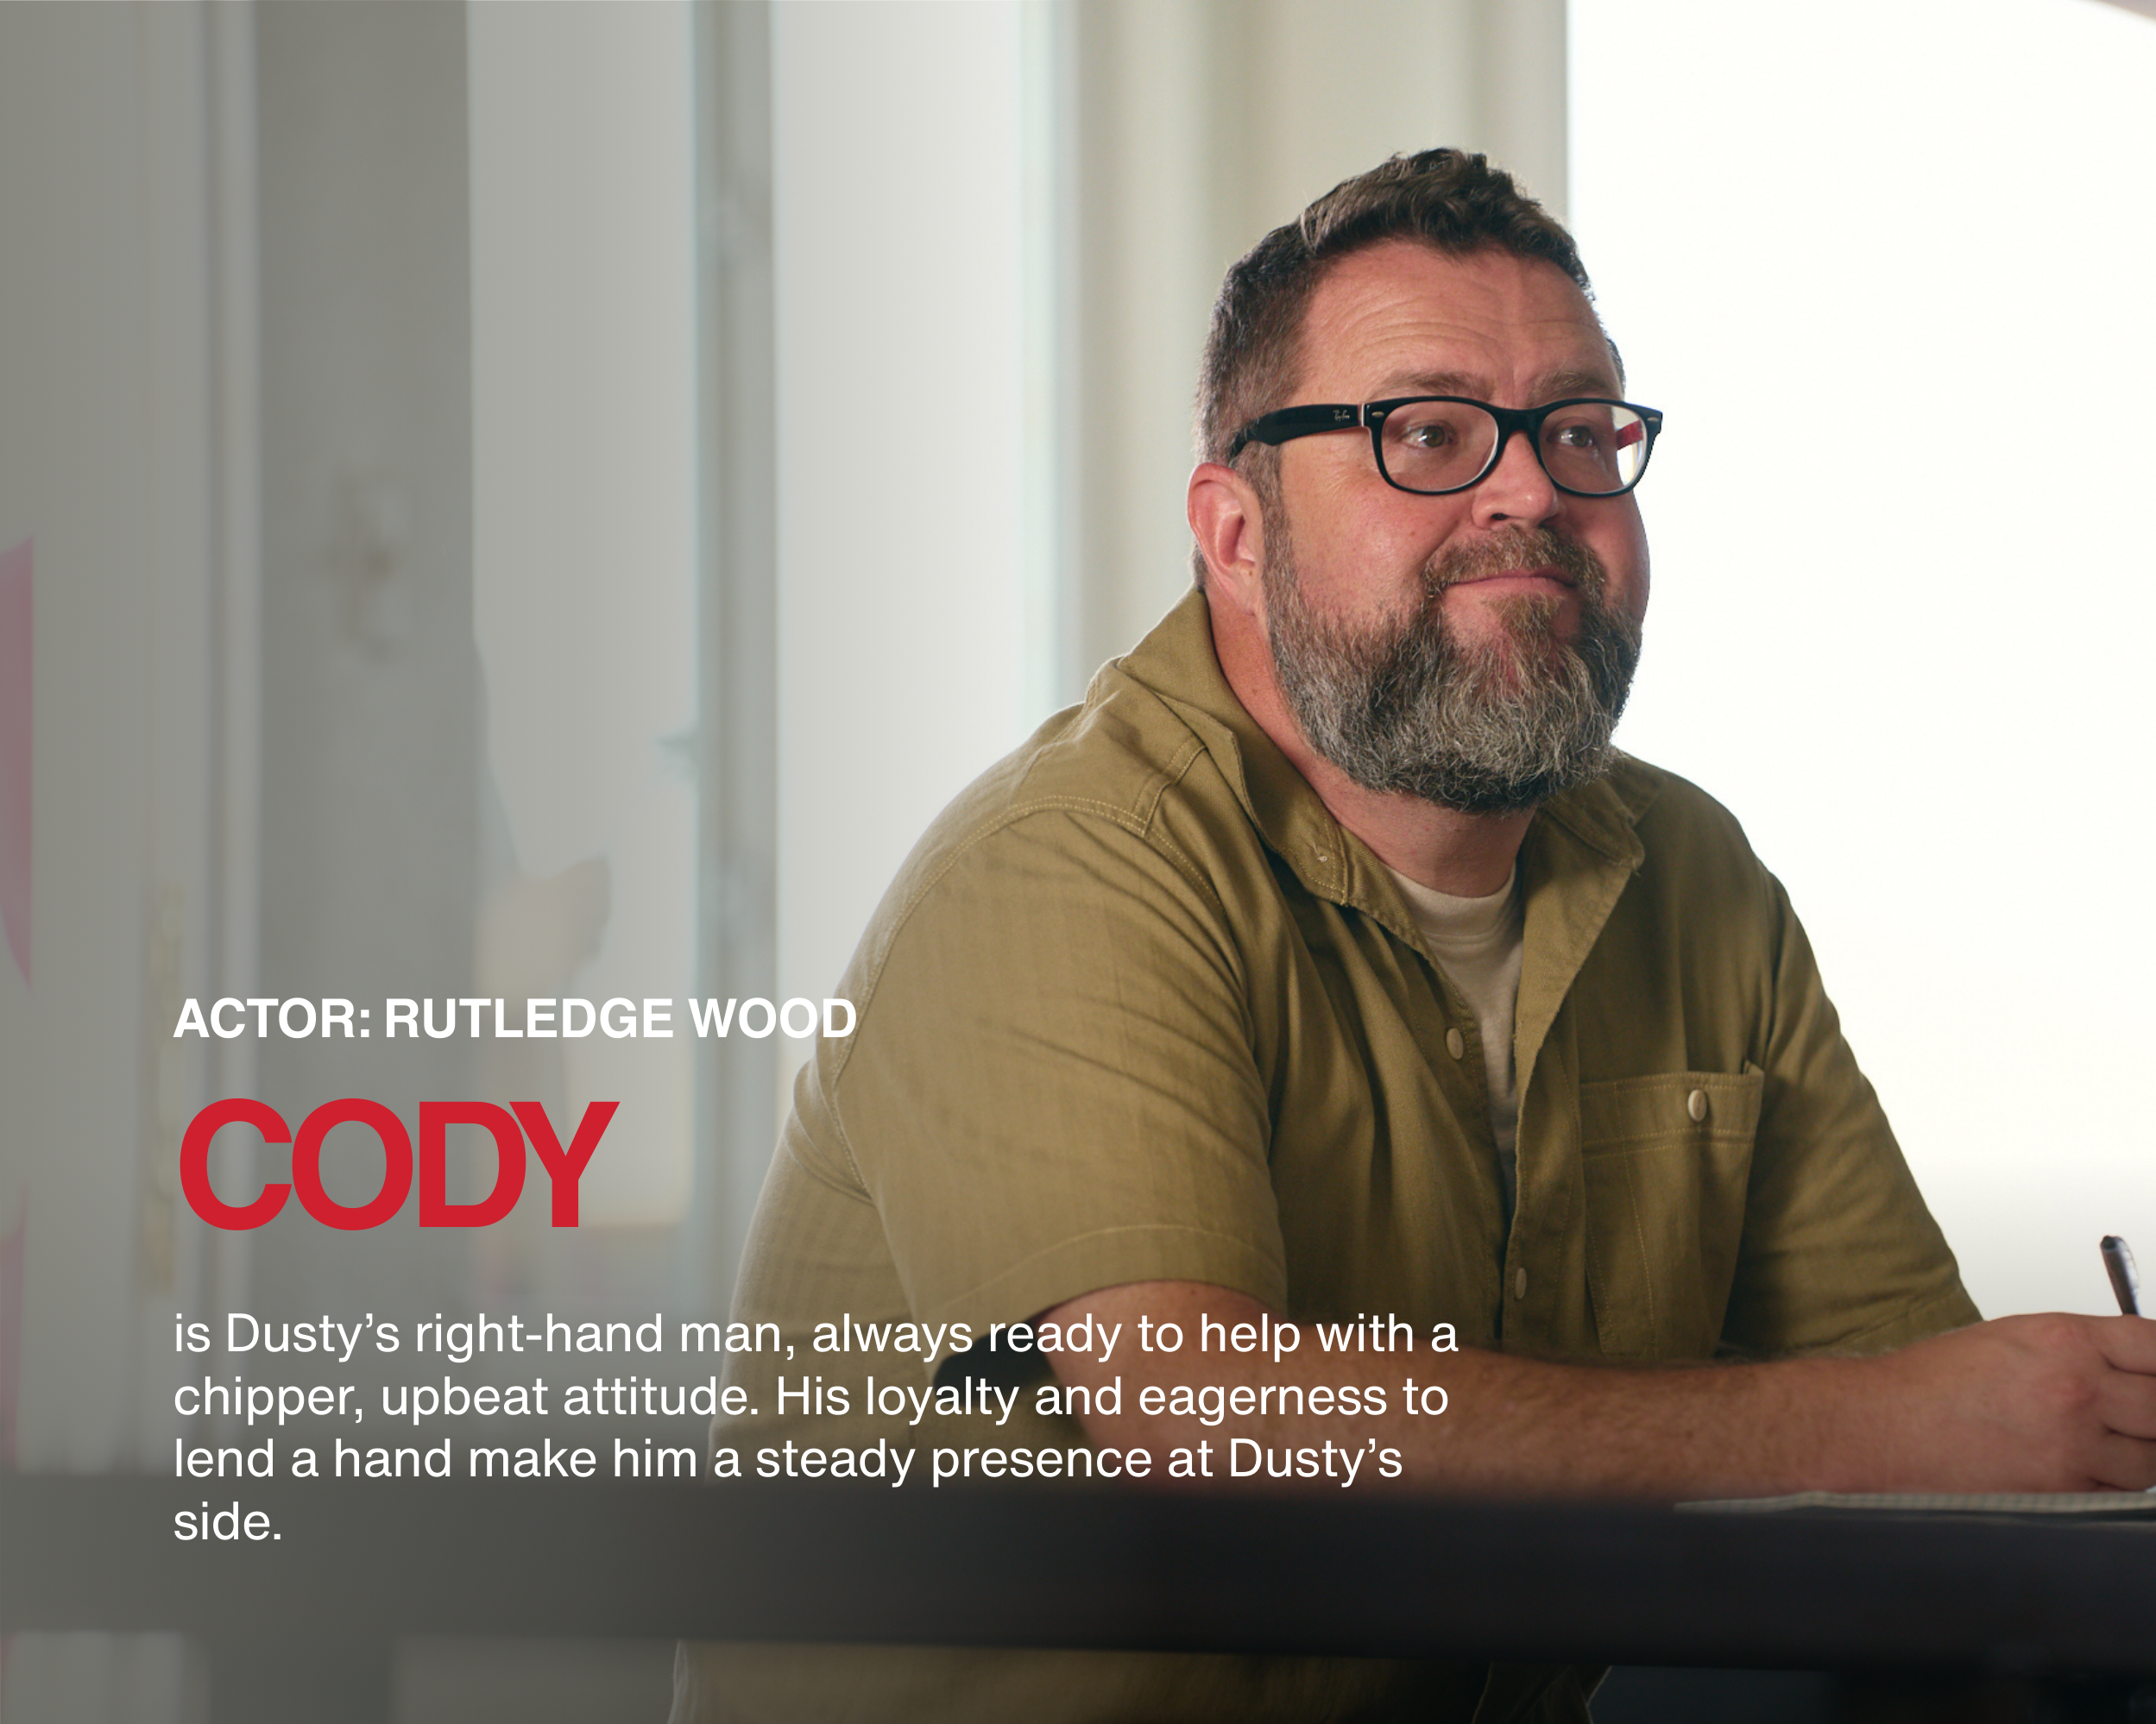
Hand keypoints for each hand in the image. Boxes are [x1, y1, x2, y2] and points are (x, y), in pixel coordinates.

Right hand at [1856, 1312, 2155, 1491]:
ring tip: (2106, 1443)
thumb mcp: (2013, 1338)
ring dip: (2140, 1452)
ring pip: (2152, 1459)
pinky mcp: (2063, 1490)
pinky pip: (2118, 1492)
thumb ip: (2080, 1349)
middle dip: (2155, 1409)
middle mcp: (2076, 1389)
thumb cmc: (1936, 1381)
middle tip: (2140, 1412)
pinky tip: (2080, 1467)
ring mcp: (2073, 1444)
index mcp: (2064, 1340)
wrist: (1886, 1424)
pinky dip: (2111, 1483)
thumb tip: (2133, 1369)